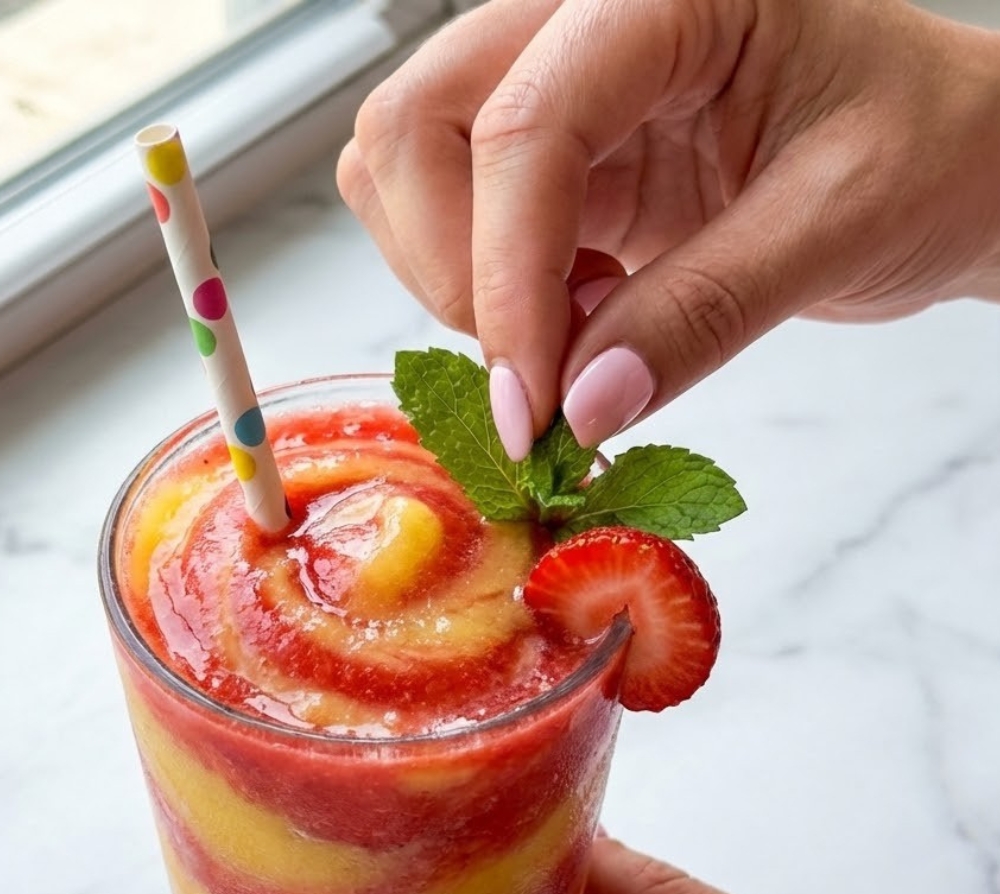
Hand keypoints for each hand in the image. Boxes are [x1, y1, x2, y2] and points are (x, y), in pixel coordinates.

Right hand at [338, 0, 999, 457]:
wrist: (939, 159)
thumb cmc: (924, 151)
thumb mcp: (840, 225)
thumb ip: (703, 315)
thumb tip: (579, 409)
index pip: (525, 124)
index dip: (507, 277)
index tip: (532, 407)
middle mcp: (584, 23)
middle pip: (413, 126)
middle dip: (452, 269)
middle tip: (538, 371)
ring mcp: (554, 89)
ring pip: (401, 171)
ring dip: (453, 281)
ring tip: (574, 328)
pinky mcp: (551, 161)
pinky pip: (444, 222)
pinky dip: (479, 292)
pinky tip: (572, 316)